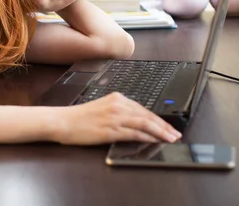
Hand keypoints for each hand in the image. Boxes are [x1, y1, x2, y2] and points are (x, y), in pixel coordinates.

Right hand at [56, 92, 181, 144]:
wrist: (63, 121)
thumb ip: (118, 112)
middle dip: (164, 125)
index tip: (168, 126)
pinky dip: (146, 137)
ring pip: (144, 124)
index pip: (143, 109)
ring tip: (170, 138)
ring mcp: (114, 117)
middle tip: (175, 133)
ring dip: (160, 132)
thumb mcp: (101, 108)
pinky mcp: (110, 129)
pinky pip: (134, 133)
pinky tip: (154, 141)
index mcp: (116, 98)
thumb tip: (135, 122)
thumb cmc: (79, 117)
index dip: (158, 118)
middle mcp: (118, 105)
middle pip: (147, 115)